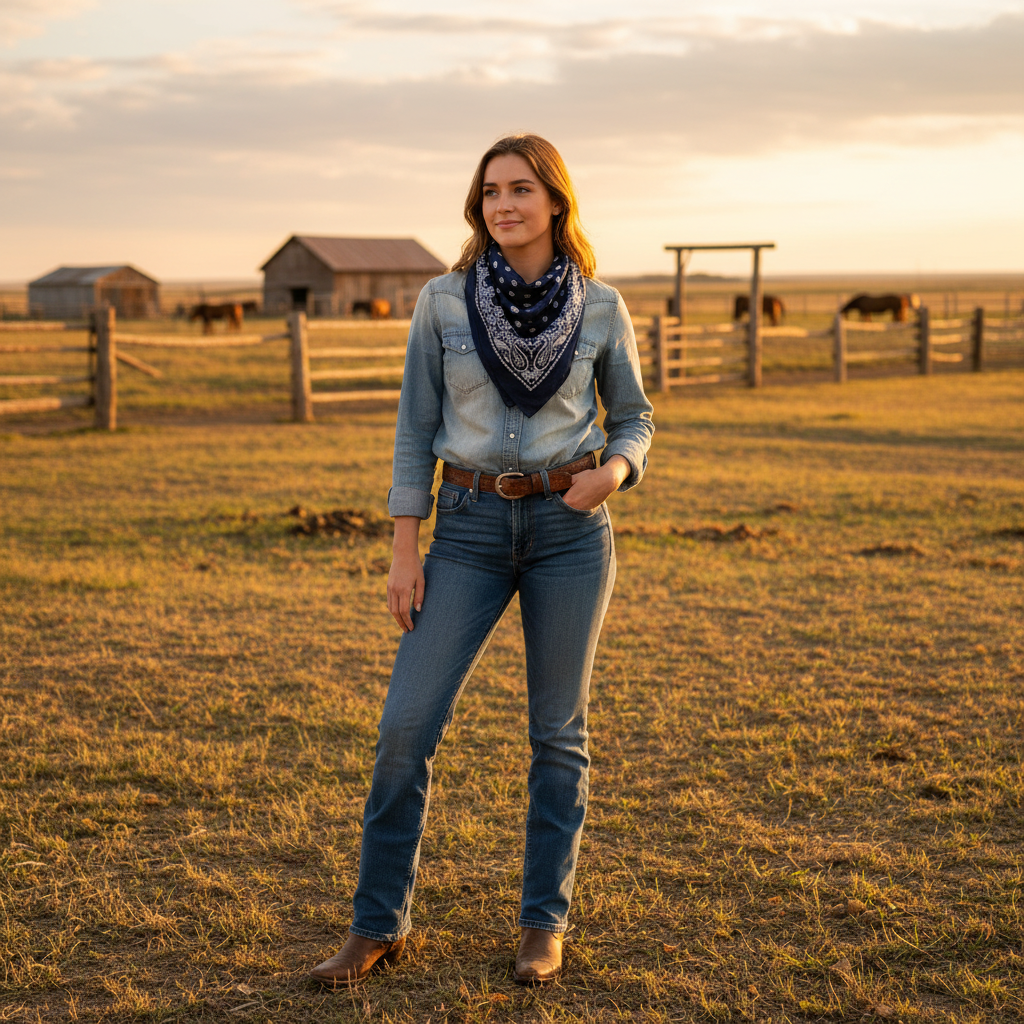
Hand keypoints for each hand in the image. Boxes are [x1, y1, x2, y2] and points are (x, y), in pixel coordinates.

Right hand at [387, 517, 423, 631]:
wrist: (403, 554)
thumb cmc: (415, 567)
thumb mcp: (421, 581)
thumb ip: (420, 596)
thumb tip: (417, 610)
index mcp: (404, 590)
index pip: (403, 611)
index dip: (407, 621)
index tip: (412, 628)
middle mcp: (395, 590)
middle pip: (395, 612)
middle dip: (401, 623)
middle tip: (407, 630)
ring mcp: (389, 588)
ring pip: (390, 608)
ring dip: (396, 618)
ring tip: (403, 624)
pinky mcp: (388, 586)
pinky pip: (389, 601)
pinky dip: (393, 609)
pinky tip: (398, 614)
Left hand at [561, 455, 630, 510]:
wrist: (606, 481)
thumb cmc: (590, 477)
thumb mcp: (575, 477)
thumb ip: (564, 482)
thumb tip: (555, 482)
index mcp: (569, 499)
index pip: (556, 504)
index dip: (554, 501)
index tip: (552, 498)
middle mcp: (575, 508)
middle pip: (563, 509)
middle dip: (561, 505)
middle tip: (560, 499)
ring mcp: (583, 510)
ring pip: (572, 511)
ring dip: (570, 507)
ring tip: (570, 500)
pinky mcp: (590, 510)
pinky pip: (580, 510)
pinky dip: (578, 507)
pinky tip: (579, 500)